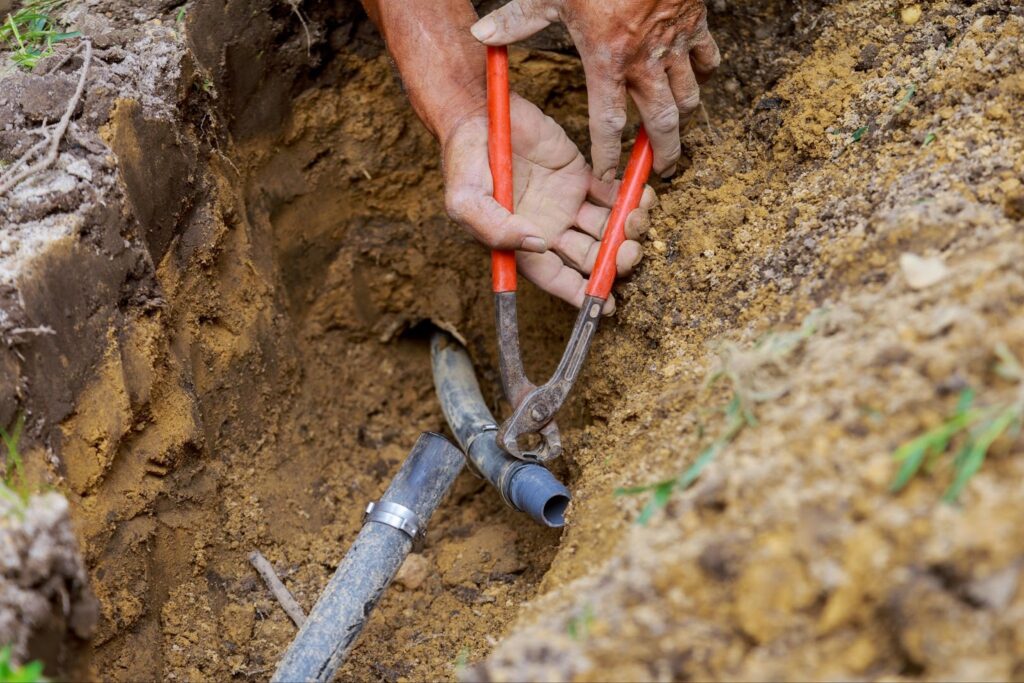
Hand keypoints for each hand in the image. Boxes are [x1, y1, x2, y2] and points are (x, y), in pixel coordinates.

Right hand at [443, 95, 654, 310]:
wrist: (475, 112)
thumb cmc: (463, 160)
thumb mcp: (465, 200)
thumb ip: (495, 228)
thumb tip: (538, 246)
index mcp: (521, 243)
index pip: (557, 278)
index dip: (582, 294)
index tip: (606, 304)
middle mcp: (548, 229)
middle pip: (590, 257)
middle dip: (614, 260)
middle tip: (630, 251)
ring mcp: (566, 203)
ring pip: (606, 228)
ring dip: (627, 229)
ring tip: (639, 217)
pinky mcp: (579, 175)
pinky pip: (611, 193)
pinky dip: (630, 197)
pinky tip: (641, 195)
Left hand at [471, 0, 719, 178]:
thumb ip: (518, 18)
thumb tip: (482, 33)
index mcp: (607, 59)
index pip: (607, 121)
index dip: (608, 153)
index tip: (607, 174)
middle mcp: (645, 59)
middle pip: (661, 120)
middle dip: (665, 150)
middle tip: (664, 170)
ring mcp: (675, 42)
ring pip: (687, 93)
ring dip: (682, 114)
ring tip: (676, 127)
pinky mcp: (695, 22)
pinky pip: (706, 56)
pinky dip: (704, 70)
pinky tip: (697, 76)